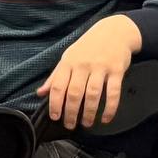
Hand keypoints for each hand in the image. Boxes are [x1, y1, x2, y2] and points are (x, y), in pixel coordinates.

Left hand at [37, 15, 142, 129]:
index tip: (55, 117)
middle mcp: (82, 66)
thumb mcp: (67, 58)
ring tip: (87, 123)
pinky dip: (110, 108)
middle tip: (70, 125)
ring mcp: (100, 68)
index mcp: (67, 63)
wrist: (113, 32)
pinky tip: (105, 118)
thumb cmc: (86, 48)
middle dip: (71, 112)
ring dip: (89, 112)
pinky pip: (113, 93)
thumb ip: (54, 77)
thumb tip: (39, 93)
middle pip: (74, 93)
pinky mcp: (117, 71)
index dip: (54, 103)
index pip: (57, 86)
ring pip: (93, 94)